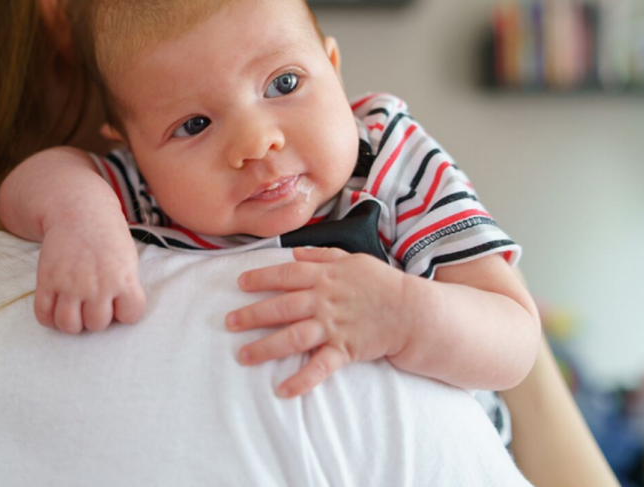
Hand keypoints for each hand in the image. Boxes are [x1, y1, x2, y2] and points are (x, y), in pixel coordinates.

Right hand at [34, 213, 145, 333]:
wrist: (78, 209)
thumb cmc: (106, 235)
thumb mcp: (127, 258)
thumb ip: (125, 285)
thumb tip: (116, 311)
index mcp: (122, 278)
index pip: (131, 315)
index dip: (125, 311)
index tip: (119, 301)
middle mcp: (97, 285)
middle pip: (97, 325)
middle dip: (95, 317)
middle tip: (93, 302)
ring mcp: (70, 284)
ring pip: (69, 326)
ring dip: (72, 322)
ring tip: (74, 309)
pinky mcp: (47, 281)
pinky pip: (44, 315)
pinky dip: (49, 318)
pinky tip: (56, 307)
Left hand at [226, 247, 410, 397]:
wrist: (414, 312)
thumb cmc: (382, 284)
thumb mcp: (352, 259)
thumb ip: (321, 256)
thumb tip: (295, 254)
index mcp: (325, 276)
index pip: (285, 274)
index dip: (261, 278)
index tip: (240, 283)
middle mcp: (324, 300)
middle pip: (281, 307)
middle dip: (252, 315)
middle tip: (229, 323)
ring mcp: (333, 326)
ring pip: (293, 337)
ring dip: (266, 348)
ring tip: (244, 356)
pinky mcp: (345, 349)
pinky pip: (320, 367)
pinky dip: (302, 380)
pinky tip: (283, 390)